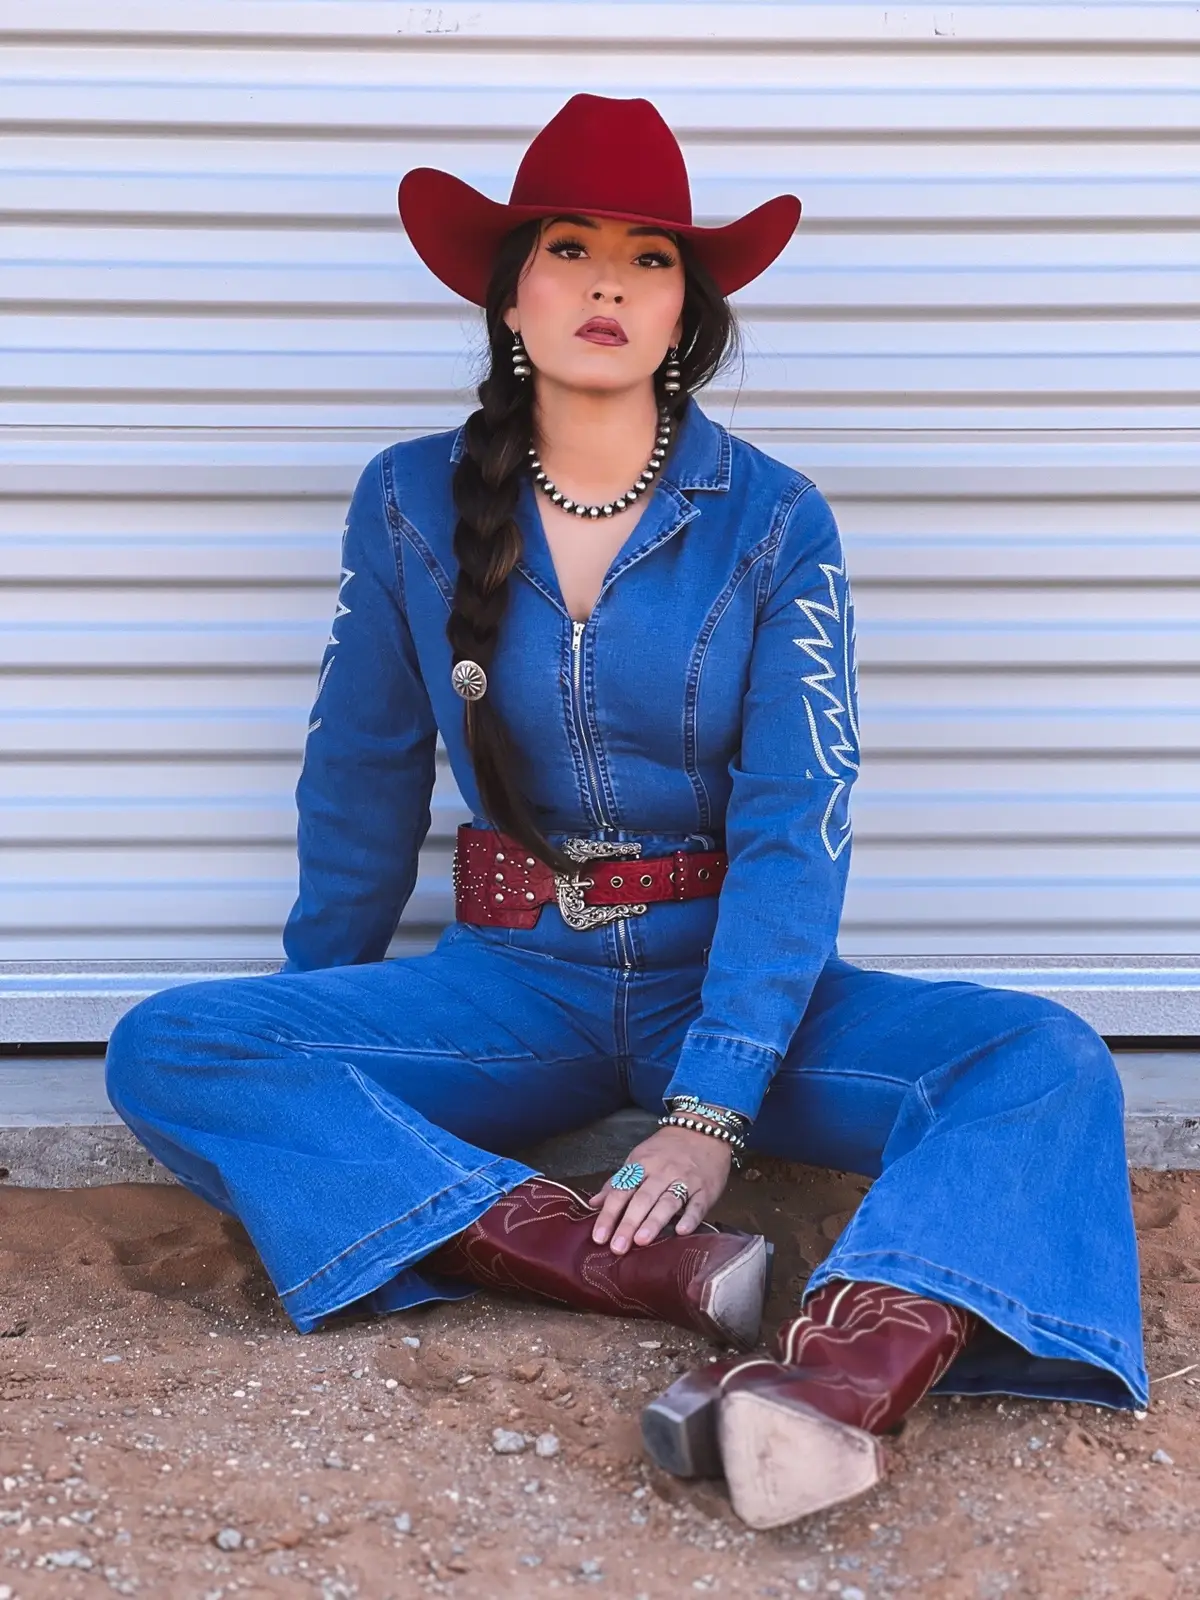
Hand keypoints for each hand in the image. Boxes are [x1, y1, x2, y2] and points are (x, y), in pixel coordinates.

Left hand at [587, 1124, 732, 1253]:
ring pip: (668, 1202)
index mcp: (641, 1164)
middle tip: (617, 1247)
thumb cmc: (667, 1150)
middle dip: (628, 1223)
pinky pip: (697, 1204)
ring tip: (641, 1241)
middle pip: (642, 1199)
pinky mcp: (705, 1190)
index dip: (609, 1214)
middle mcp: (661, 1172)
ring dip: (654, 1221)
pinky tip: (681, 1231)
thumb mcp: (638, 1158)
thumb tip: (593, 1204)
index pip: (621, 1191)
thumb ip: (617, 1182)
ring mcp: (685, 1180)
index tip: (599, 1237)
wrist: (703, 1131)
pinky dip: (690, 1217)